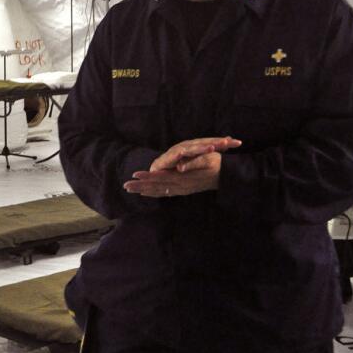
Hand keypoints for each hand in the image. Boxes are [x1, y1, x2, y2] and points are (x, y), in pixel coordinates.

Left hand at [123, 136, 239, 198]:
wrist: (227, 176)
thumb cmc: (217, 164)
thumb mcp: (208, 159)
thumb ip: (193, 163)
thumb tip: (179, 167)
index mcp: (183, 177)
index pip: (161, 177)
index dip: (147, 176)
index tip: (134, 175)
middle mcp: (180, 185)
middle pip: (156, 186)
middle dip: (140, 185)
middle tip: (125, 186)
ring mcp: (181, 189)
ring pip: (159, 191)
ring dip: (144, 190)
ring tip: (130, 189)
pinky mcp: (183, 190)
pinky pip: (165, 193)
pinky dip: (154, 193)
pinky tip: (146, 193)